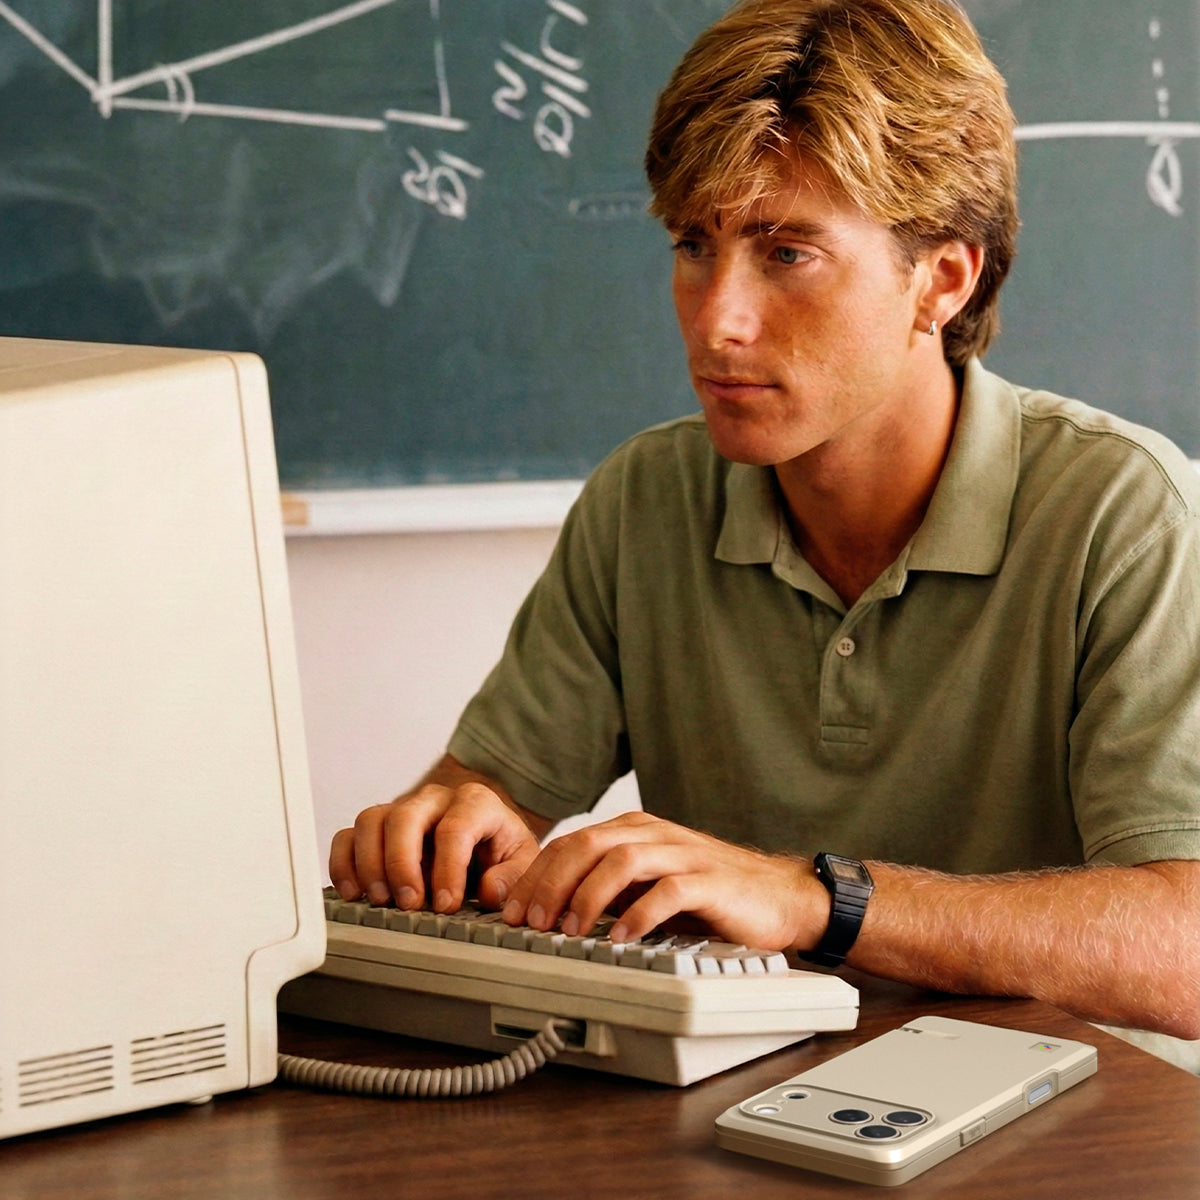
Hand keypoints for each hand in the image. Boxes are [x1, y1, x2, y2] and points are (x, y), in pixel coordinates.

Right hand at [328, 758, 545, 912]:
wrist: (484, 835)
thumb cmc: (500, 848)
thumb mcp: (522, 861)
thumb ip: (512, 875)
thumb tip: (487, 889)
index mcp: (475, 803)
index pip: (456, 828)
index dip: (448, 868)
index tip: (446, 904)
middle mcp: (434, 800)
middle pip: (405, 817)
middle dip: (402, 863)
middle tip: (408, 903)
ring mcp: (402, 810)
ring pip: (371, 821)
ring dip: (370, 864)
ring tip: (381, 900)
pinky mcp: (377, 828)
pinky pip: (348, 836)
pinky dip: (344, 864)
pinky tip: (354, 892)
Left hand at [500, 811, 826, 950]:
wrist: (778, 896)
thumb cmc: (709, 895)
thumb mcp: (648, 885)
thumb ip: (608, 887)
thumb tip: (549, 911)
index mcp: (634, 831)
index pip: (571, 843)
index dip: (536, 875)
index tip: (512, 910)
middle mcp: (654, 835)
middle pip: (587, 845)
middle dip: (551, 884)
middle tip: (530, 922)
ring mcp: (682, 855)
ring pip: (621, 861)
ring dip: (587, 897)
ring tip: (569, 930)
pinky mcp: (710, 882)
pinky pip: (668, 892)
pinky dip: (640, 915)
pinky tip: (622, 938)